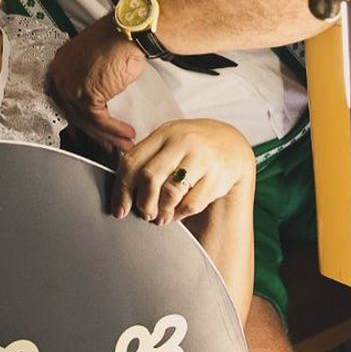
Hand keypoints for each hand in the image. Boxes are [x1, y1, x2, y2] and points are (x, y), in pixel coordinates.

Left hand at [47, 16, 146, 151]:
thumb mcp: (99, 60)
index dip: (77, 119)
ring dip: (108, 136)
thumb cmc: (120, 39)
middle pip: (73, 112)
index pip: (64, 98)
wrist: (130, 31)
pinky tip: (126, 133)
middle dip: (94, 133)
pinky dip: (114, 130)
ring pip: (86, 120)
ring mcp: (71, 85)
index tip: (87, 133)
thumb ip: (92, 78)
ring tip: (124, 143)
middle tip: (108, 144)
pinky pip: (99, 120)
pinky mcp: (87, 94)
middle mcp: (61, 74)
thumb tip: (100, 98)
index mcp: (62, 63)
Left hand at [111, 118, 254, 225]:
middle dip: (142, 202)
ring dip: (161, 211)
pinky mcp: (217, 176)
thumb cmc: (190, 149)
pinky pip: (191, 203)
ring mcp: (202, 158)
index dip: (121, 189)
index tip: (119, 209)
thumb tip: (122, 194)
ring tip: (159, 218)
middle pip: (149, 176)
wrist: (232, 145)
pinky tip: (176, 214)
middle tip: (143, 214)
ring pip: (171, 192)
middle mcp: (182, 142)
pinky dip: (179, 214)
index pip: (132, 161)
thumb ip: (146, 160)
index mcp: (164, 133)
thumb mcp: (169, 143)